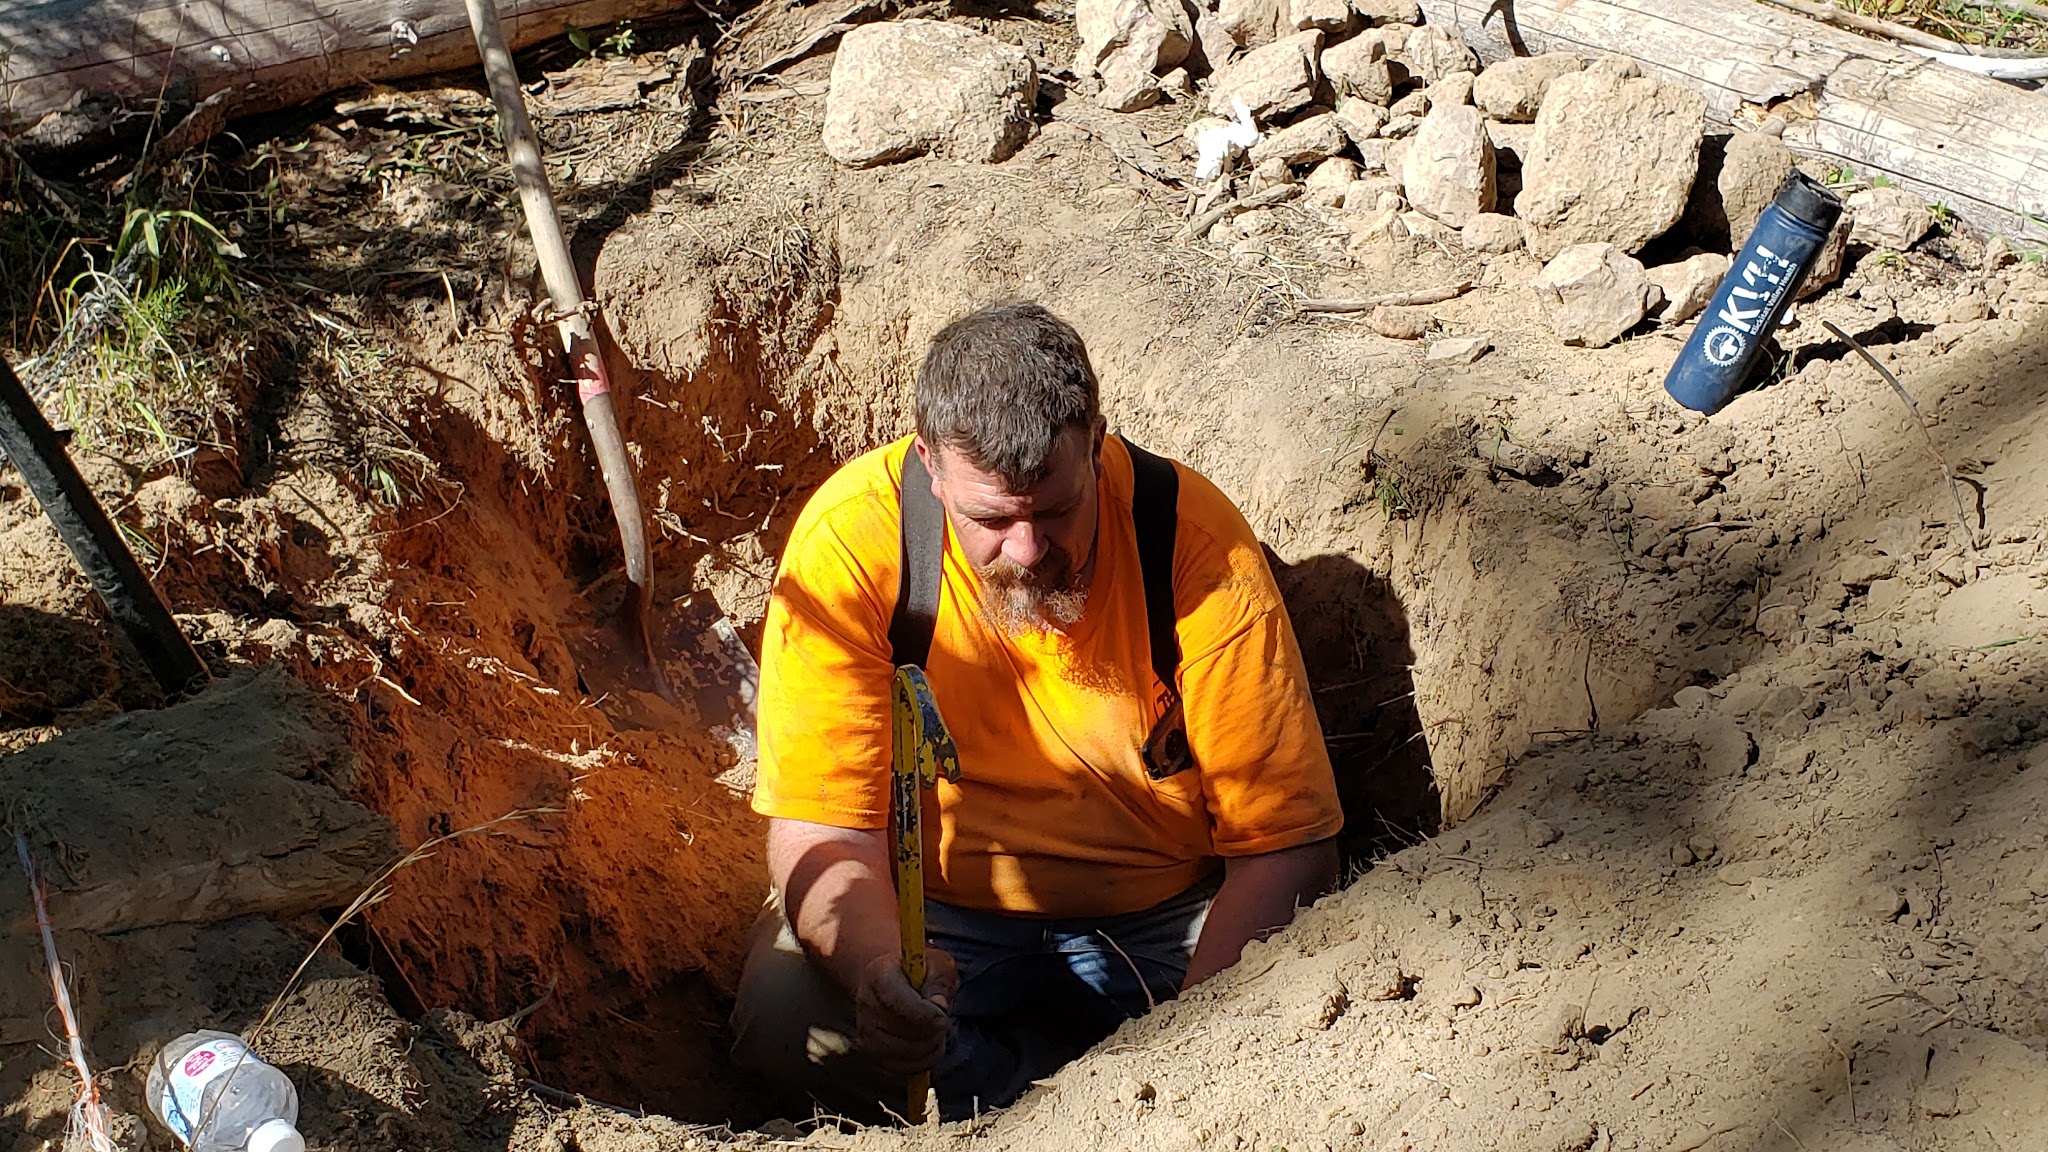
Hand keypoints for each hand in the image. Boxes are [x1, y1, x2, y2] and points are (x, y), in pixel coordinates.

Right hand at [852, 948, 956, 1076]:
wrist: (894, 981)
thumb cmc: (920, 973)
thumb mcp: (937, 965)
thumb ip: (940, 981)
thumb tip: (939, 1006)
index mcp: (879, 974)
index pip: (895, 1000)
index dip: (923, 1014)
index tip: (943, 1016)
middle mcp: (866, 1002)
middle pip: (899, 1030)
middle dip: (930, 1032)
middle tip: (944, 1024)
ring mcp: (865, 1029)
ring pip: (900, 1053)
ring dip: (928, 1049)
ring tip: (938, 1035)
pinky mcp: (871, 1051)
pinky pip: (899, 1068)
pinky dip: (921, 1063)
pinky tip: (930, 1048)